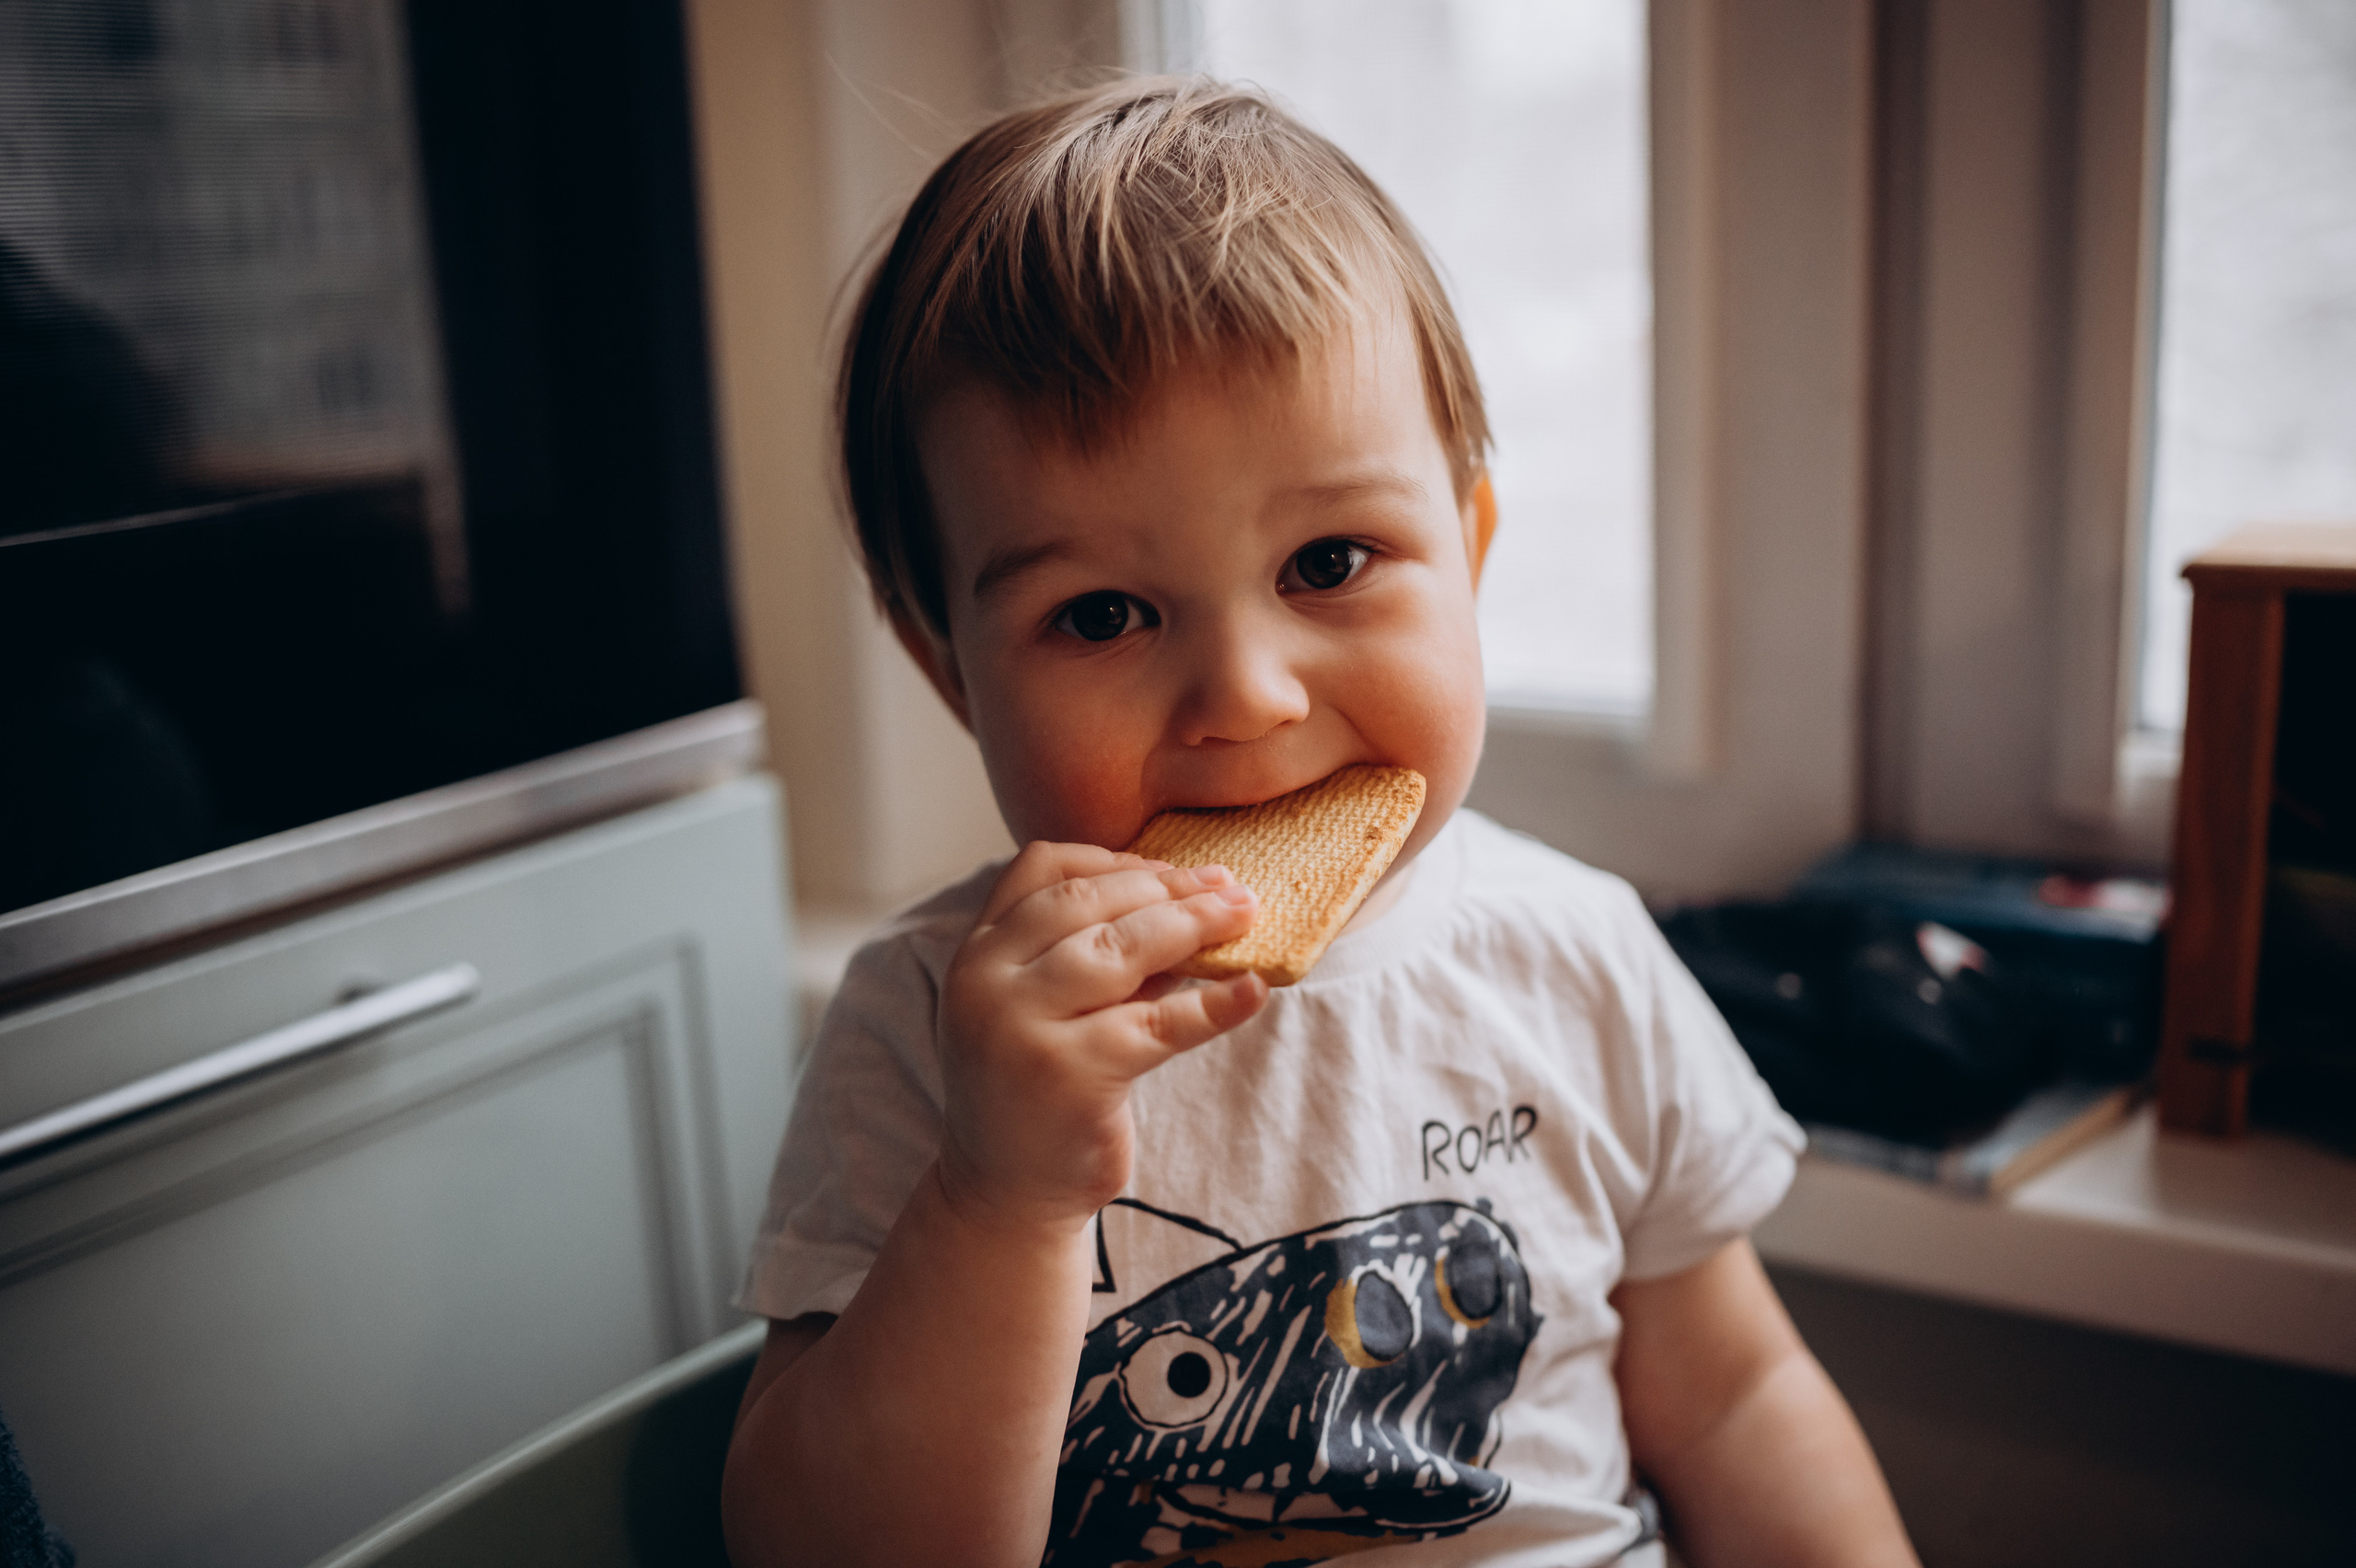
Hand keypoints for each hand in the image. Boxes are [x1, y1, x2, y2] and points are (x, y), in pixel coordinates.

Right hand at [936, 843, 1268, 1235]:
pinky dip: (1215, 1004)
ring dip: (1194, 924)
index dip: (1115, 859)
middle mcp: (987, 983)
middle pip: (1089, 901)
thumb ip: (1092, 954)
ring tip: (1245, 916)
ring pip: (1122, 949)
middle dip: (1169, 886)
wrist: (1005, 1195)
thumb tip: (1194, 901)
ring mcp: (1023, 1028)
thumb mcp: (1043, 1007)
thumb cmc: (1038, 1088)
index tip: (1173, 869)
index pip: (1041, 868)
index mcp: (977, 954)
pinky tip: (1254, 991)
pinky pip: (1160, 1024)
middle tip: (1232, 888)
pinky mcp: (1072, 1076)